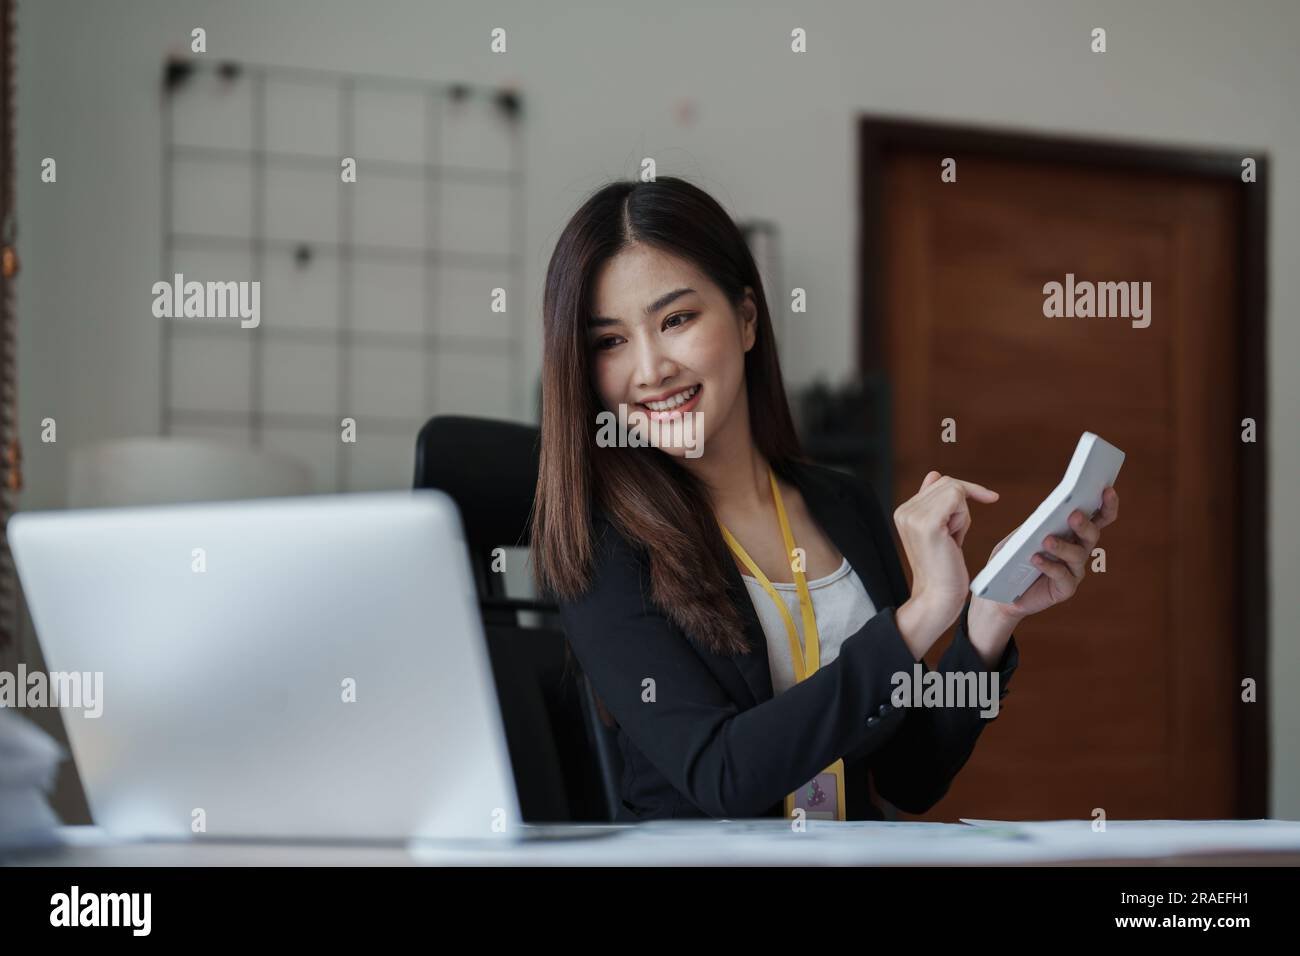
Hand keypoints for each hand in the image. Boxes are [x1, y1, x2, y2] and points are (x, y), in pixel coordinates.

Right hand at [894, 471, 999, 652]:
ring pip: (954, 489)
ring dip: (964, 513)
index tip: (987, 498)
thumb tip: (934, 474)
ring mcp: (913, 516)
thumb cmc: (944, 568)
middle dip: (963, 505)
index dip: (963, 492)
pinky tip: (956, 538)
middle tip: (957, 534)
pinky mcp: (928, 523)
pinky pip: (957, 498)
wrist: (938, 597)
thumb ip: (936, 502)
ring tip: (954, 539)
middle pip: (948, 482)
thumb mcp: (940, 530)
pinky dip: (965, 517)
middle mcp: (903, 510)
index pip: (938, 482)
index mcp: (903, 511)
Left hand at [981, 486, 1119, 620]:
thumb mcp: (1019, 537)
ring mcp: (1074, 571)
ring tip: (1047, 540)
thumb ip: (1034, 525)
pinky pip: (1062, 576)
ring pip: (1078, 555)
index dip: (1106, 505)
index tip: (1107, 490)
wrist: (1001, 592)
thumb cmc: (1011, 560)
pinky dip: (1049, 566)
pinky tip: (1036, 559)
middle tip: (1073, 515)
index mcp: (1072, 533)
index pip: (1097, 517)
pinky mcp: (1066, 589)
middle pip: (1092, 534)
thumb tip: (1047, 513)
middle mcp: (1079, 550)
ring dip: (1063, 546)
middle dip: (1085, 524)